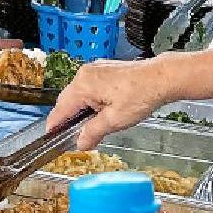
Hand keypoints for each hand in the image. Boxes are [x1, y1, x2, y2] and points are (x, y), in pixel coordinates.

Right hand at [46, 59, 165, 149]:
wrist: (161, 77)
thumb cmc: (140, 95)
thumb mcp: (115, 121)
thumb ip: (93, 133)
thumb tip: (80, 143)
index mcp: (83, 85)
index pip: (60, 109)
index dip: (54, 126)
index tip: (51, 138)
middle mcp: (84, 74)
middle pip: (67, 100)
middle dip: (68, 119)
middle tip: (74, 136)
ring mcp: (94, 69)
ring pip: (78, 93)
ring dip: (81, 109)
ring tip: (93, 125)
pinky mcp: (103, 69)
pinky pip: (88, 86)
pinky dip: (90, 100)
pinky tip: (102, 110)